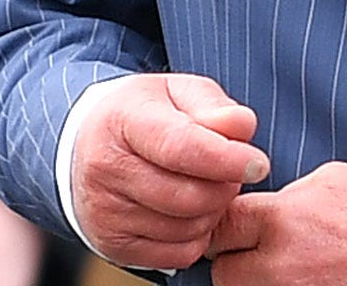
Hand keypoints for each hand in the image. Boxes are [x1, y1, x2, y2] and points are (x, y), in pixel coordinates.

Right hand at [69, 73, 270, 272]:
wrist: (87, 146)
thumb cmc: (145, 114)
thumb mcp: (179, 92)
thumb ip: (214, 106)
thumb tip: (241, 127)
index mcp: (122, 120)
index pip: (181, 146)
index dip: (227, 159)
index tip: (259, 165)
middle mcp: (105, 168)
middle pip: (187, 195)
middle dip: (225, 186)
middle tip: (231, 171)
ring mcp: (104, 211)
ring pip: (186, 228)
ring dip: (213, 211)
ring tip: (208, 186)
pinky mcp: (111, 244)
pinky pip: (176, 254)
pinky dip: (197, 237)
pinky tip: (192, 212)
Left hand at [207, 161, 346, 284]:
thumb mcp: (331, 181)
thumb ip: (286, 196)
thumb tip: (261, 206)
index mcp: (284, 219)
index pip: (221, 225)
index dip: (223, 221)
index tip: (232, 223)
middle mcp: (280, 264)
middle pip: (223, 271)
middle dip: (236, 259)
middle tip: (257, 250)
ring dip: (256, 279)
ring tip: (285, 266)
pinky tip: (303, 279)